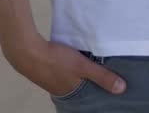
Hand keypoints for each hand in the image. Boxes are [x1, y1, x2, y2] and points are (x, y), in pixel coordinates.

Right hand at [6, 36, 126, 97]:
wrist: (26, 51)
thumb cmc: (56, 60)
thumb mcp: (83, 67)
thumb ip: (102, 76)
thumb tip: (122, 89)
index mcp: (71, 94)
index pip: (90, 98)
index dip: (100, 94)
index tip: (113, 90)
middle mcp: (61, 91)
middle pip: (82, 89)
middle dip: (93, 85)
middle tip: (107, 78)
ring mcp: (52, 81)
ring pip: (73, 80)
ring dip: (82, 76)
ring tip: (95, 68)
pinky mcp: (46, 70)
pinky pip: (64, 73)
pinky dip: (72, 70)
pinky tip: (76, 61)